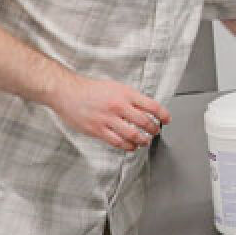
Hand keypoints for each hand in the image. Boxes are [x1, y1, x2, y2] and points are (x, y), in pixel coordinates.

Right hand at [48, 78, 170, 151]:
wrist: (68, 92)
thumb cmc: (91, 89)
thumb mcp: (116, 87)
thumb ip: (131, 98)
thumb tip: (147, 109)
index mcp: (125, 94)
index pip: (152, 105)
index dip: (163, 114)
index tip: (167, 120)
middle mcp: (118, 106)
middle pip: (144, 122)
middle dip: (154, 129)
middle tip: (156, 132)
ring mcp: (107, 119)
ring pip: (132, 135)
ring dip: (142, 140)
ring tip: (145, 141)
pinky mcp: (97, 130)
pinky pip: (116, 142)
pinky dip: (127, 146)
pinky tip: (131, 146)